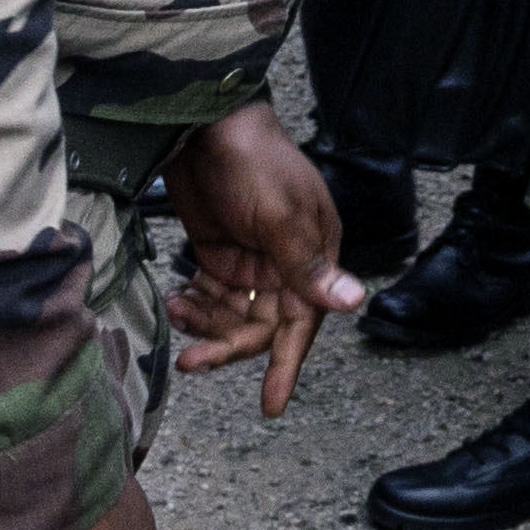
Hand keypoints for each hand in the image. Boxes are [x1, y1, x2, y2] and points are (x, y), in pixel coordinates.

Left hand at [160, 101, 355, 418]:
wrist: (203, 122)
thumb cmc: (251, 162)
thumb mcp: (280, 216)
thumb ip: (308, 266)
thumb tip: (354, 302)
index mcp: (315, 253)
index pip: (304, 321)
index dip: (286, 364)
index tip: (271, 407)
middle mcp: (287, 262)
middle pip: (262, 324)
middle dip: (228, 344)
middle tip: (193, 361)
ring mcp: (252, 259)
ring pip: (233, 315)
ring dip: (206, 323)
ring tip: (177, 311)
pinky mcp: (219, 252)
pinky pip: (210, 296)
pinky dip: (193, 304)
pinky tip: (174, 299)